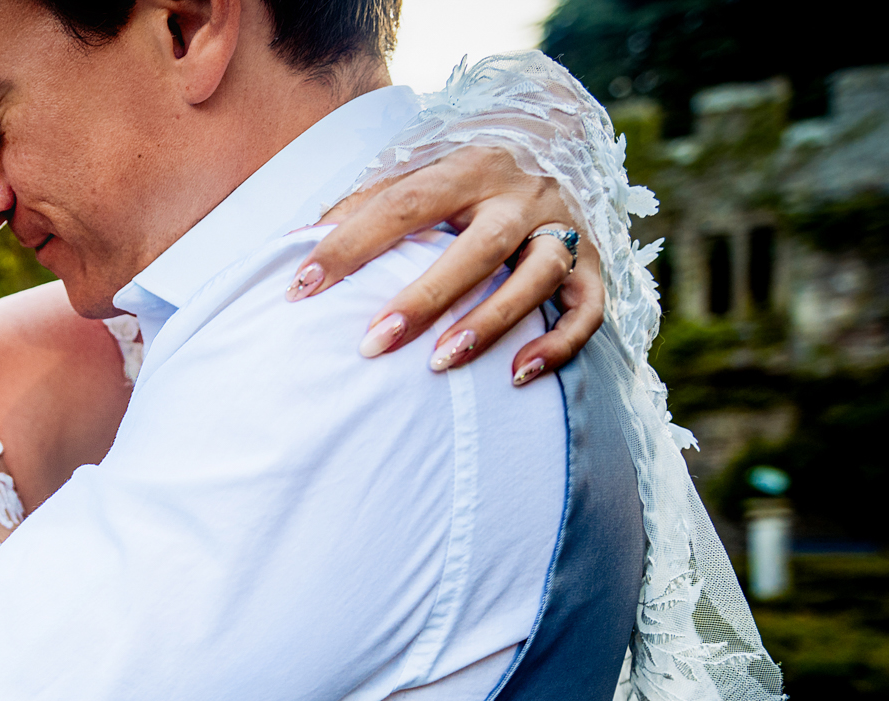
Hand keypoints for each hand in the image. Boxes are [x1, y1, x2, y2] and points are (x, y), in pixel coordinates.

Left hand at [294, 146, 605, 386]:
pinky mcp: (593, 265)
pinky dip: (558, 344)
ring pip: (536, 278)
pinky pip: (586, 309)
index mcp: (467, 165)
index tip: (300, 287)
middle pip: (475, 248)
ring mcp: (562, 227)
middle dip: (423, 299)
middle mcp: (520, 194)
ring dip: (489, 323)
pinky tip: (516, 374)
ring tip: (439, 364)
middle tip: (373, 344)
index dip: (349, 246)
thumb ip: (364, 201)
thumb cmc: (463, 174)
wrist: (557, 138)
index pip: (401, 204)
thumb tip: (296, 238)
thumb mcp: (417, 170)